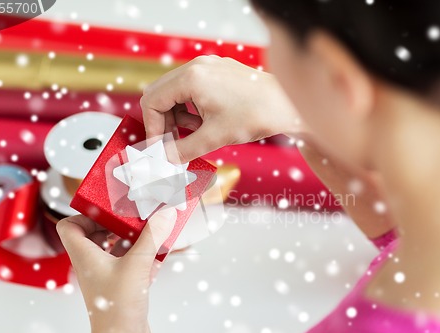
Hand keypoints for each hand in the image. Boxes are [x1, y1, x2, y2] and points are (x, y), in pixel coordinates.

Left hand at [56, 207, 176, 332]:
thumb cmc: (118, 308)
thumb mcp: (137, 263)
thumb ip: (151, 236)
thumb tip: (164, 214)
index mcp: (85, 256)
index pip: (70, 227)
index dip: (85, 215)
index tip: (109, 210)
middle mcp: (93, 265)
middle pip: (97, 235)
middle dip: (118, 224)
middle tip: (136, 217)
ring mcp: (108, 278)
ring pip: (117, 250)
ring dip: (134, 240)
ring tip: (151, 232)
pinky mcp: (123, 289)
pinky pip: (131, 265)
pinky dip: (143, 257)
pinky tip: (160, 254)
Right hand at [141, 55, 304, 161]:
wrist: (287, 106)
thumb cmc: (256, 116)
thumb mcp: (214, 138)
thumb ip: (183, 150)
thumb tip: (164, 159)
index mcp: (192, 78)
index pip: (152, 100)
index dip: (152, 127)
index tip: (159, 147)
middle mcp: (198, 66)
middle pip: (161, 93)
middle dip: (163, 121)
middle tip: (172, 143)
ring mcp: (209, 66)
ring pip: (176, 92)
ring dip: (177, 116)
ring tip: (193, 134)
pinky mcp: (218, 72)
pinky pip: (192, 89)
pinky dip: (191, 108)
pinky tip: (203, 123)